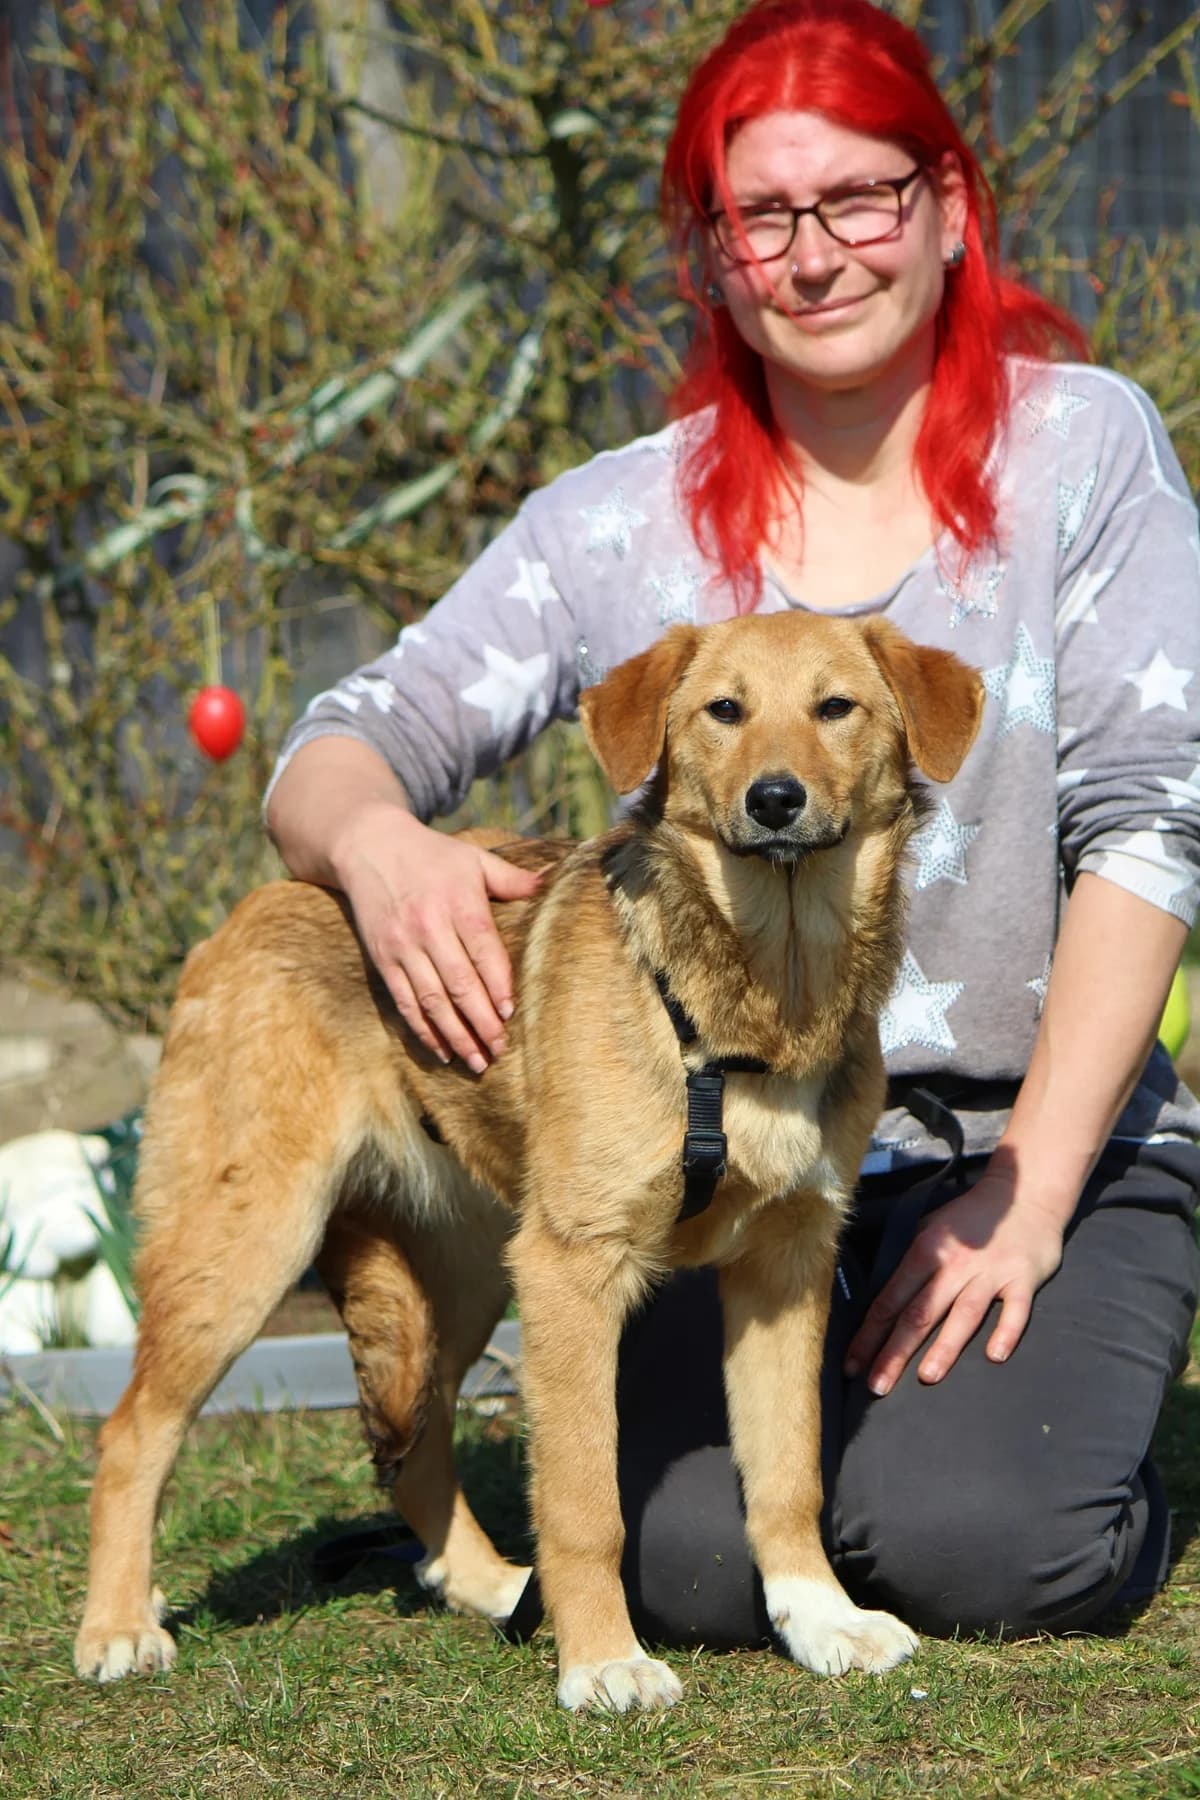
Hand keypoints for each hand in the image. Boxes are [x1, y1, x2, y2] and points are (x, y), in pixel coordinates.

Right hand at [333, 803, 541, 1071]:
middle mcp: (429, 927)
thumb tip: (556, 877)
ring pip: (432, 1000)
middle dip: (481, 1021)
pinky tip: (442, 1051)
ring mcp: (403, 946)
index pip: (483, 951)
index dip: (497, 985)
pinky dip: (423, 1030)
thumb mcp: (474, 859)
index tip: (510, 1013)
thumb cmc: (432, 855)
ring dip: (455, 1034)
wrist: (369, 846)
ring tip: (477, 1061)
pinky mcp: (383, 958)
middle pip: (459, 983)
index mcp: (458, 902)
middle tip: (500, 1049)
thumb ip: (513, 878)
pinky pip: (405, 1002)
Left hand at [843, 1167, 1065, 1395]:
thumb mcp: (930, 1227)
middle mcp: (955, 1264)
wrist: (1024, 1192)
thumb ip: (910, 1259)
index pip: (890, 1299)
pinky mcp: (1023, 1278)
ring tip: (927, 1376)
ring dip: (945, 1346)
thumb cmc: (969, 1218)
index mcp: (926, 1251)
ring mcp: (990, 1272)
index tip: (853, 1364)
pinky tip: (994, 1356)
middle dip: (895, 1351)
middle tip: (877, 1386)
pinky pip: (1016, 1309)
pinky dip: (1007, 1331)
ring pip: (964, 1314)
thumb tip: (881, 1295)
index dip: (869, 1334)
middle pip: (920, 1313)